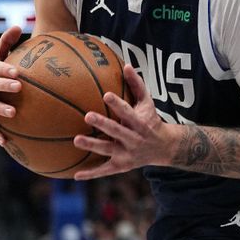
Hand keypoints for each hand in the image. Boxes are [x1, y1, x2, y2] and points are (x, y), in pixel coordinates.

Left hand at [72, 64, 175, 179]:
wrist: (163, 148)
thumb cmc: (150, 120)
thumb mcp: (148, 103)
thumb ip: (137, 85)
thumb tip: (126, 64)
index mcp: (139, 123)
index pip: (128, 112)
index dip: (118, 104)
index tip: (106, 94)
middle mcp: (133, 140)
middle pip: (117, 131)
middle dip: (103, 124)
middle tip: (87, 115)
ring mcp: (126, 154)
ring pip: (107, 150)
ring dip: (93, 146)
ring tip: (76, 140)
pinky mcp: (121, 166)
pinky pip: (104, 171)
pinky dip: (91, 174)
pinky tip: (75, 175)